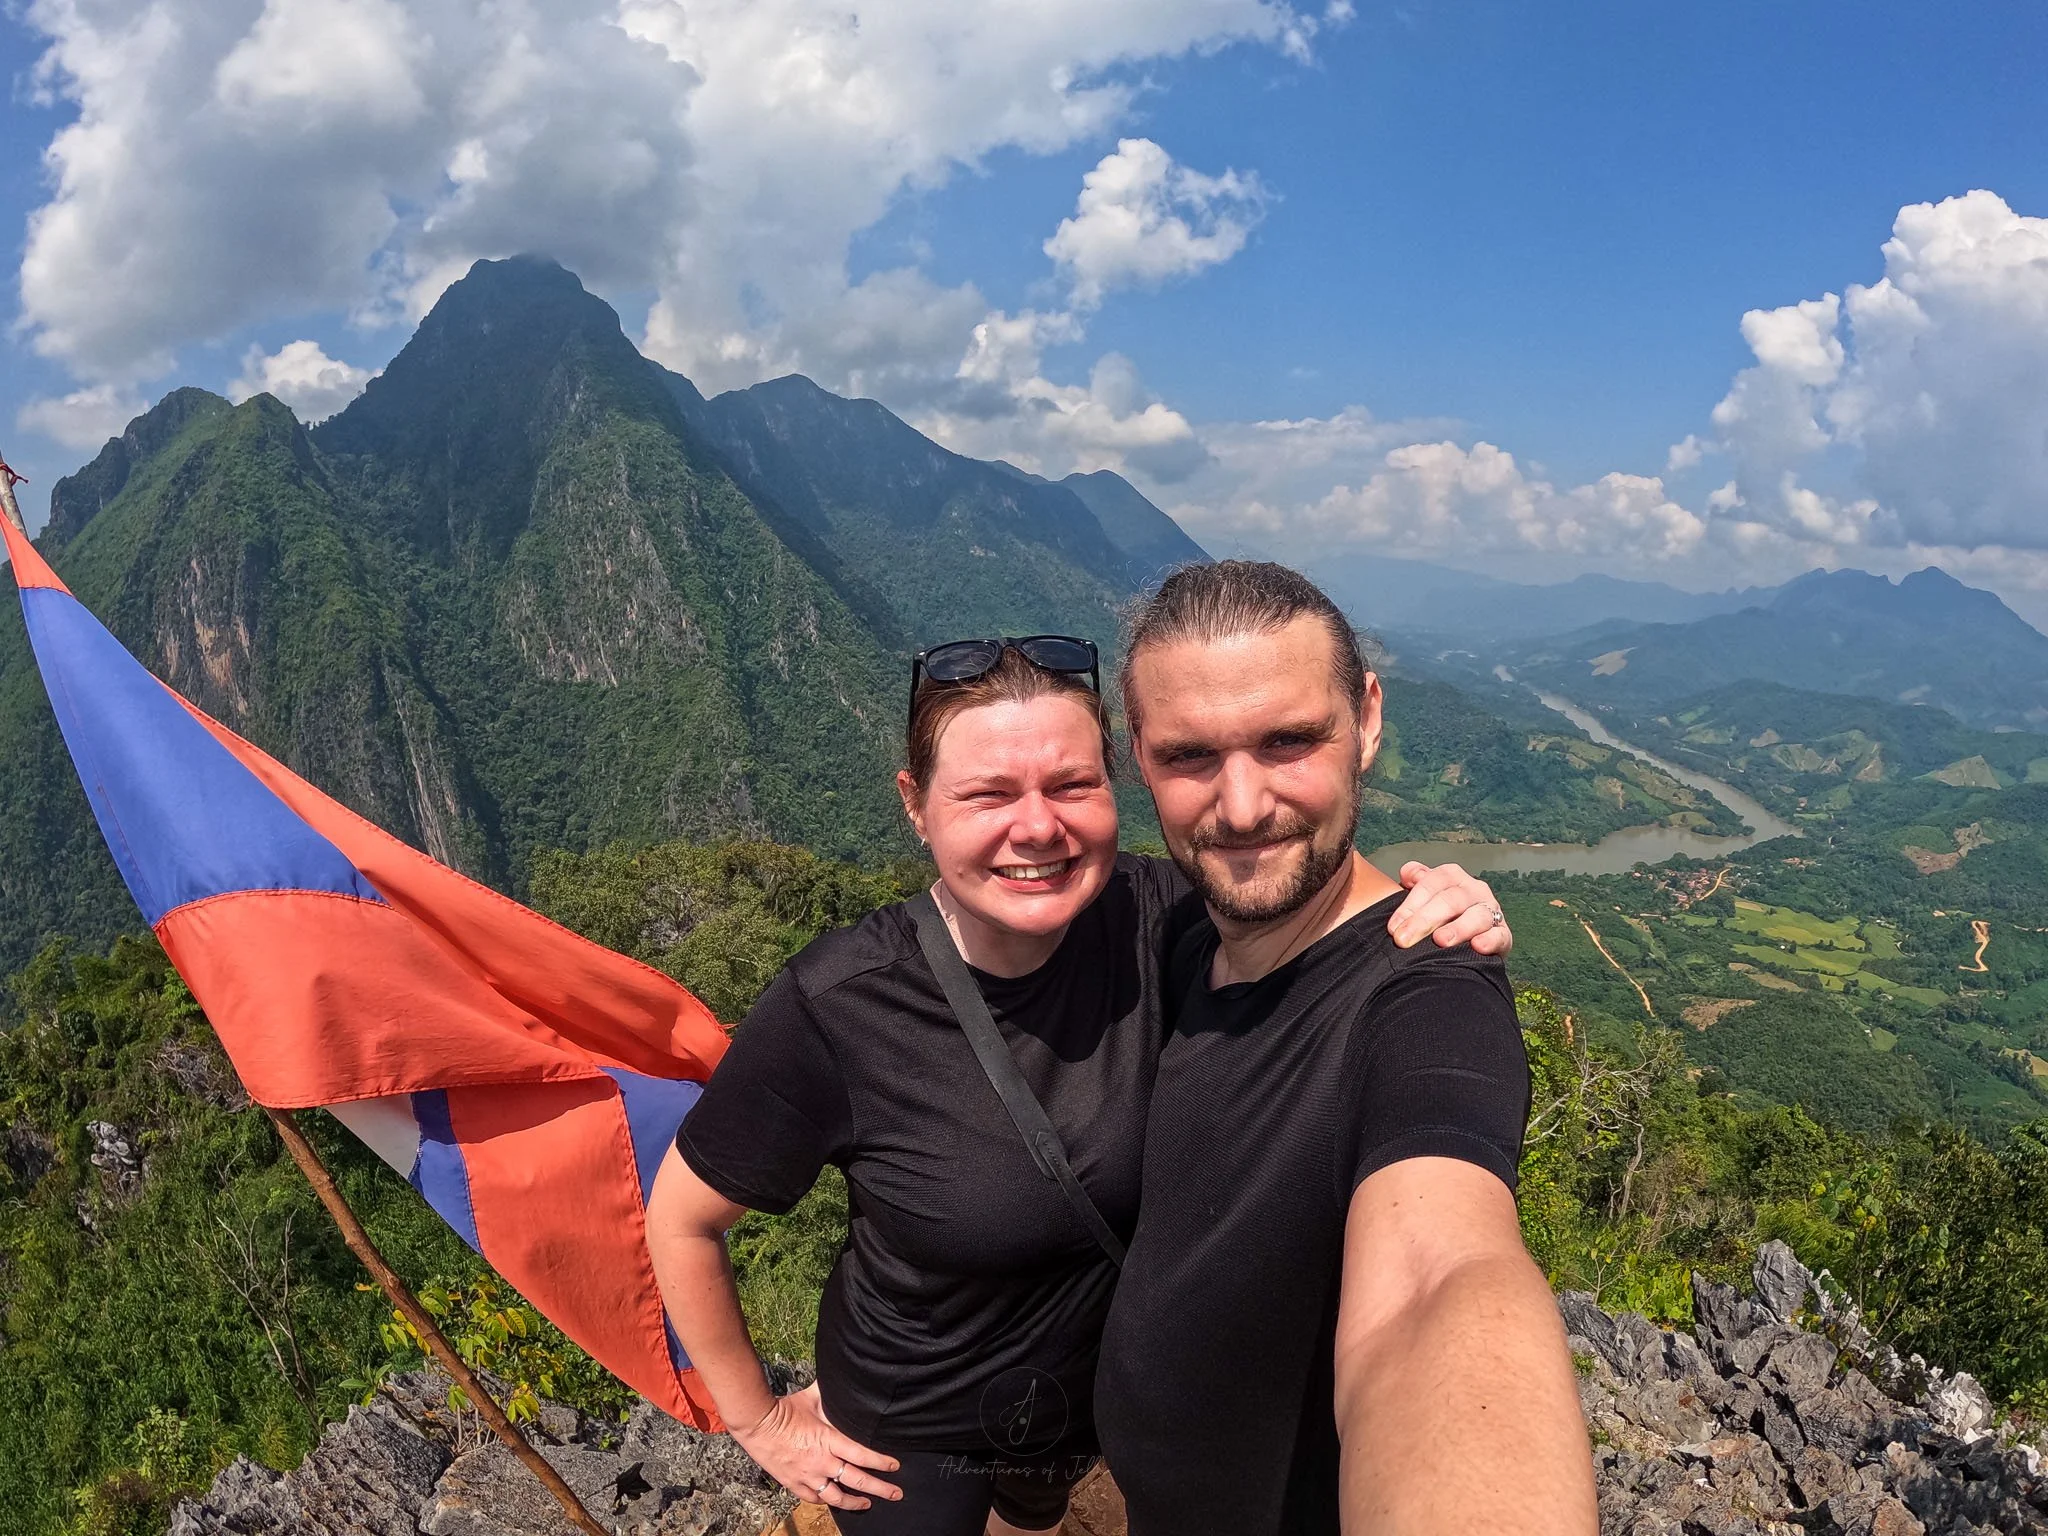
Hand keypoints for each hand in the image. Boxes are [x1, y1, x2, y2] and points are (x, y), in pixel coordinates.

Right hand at [729, 1382, 901, 1510]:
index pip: (862, 1455)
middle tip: (896, 1493)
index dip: (881, 1462)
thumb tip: (846, 1381)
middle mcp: (822, 1462)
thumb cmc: (785, 1409)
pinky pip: (815, 1499)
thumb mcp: (813, 1398)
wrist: (757, 1424)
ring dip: (856, 1501)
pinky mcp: (794, 1485)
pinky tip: (836, 1501)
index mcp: (829, 1440)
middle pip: (857, 1480)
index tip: (895, 1466)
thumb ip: (832, 1396)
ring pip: (837, 1497)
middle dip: (880, 1489)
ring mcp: (808, 1477)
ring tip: (869, 1503)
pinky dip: (828, 1501)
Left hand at [1389, 862, 1510, 955]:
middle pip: (1450, 900)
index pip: (1431, 883)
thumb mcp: (1424, 894)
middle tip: (1404, 940)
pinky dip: (1490, 940)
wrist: (1466, 938)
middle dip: (1424, 920)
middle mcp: (1474, 889)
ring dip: (1458, 928)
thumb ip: (1415, 880)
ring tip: (1440, 941)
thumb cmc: (1438, 914)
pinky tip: (1477, 947)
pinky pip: (1500, 935)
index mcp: (1452, 876)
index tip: (1393, 928)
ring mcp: (1491, 911)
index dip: (1410, 905)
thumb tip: (1407, 875)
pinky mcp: (1503, 934)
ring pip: (1477, 916)